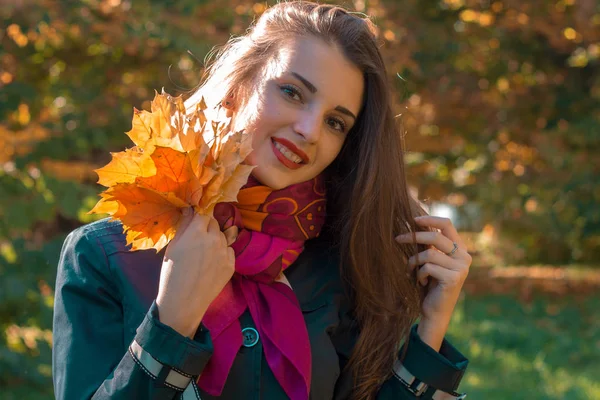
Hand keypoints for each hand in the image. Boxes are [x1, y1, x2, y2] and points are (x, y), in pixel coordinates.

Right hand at [156, 207, 236, 337]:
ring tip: (203, 255)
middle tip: (197, 240)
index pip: (203, 214)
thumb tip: (189, 209)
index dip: (198, 219)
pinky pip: (229, 251)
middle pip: (214, 223)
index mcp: (197, 233)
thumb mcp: (173, 247)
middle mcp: (214, 239)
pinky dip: (222, 253)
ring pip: (223, 237)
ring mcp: (225, 252)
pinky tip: (211, 264)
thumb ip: (183, 226)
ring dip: (215, 240)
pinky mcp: (231, 265)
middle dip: (207, 228)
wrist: (184, 302)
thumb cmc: (172, 273)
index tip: (195, 225)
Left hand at [395, 216, 470, 349]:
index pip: (447, 224)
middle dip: (414, 236)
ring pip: (428, 253)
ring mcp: (461, 268)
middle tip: (397, 239)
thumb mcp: (431, 260)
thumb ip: (429, 244)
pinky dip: (419, 274)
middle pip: (436, 236)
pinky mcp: (453, 278)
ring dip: (414, 261)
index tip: (413, 219)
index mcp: (460, 249)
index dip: (430, 218)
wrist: (435, 311)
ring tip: (411, 270)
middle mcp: (464, 256)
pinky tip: (421, 282)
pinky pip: (428, 267)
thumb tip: (414, 222)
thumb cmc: (430, 284)